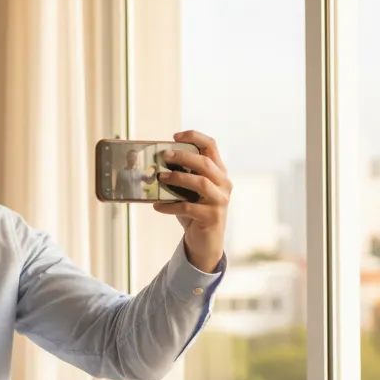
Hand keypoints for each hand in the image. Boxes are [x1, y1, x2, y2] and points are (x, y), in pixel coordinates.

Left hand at [153, 130, 230, 271]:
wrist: (205, 242)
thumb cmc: (194, 212)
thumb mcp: (189, 191)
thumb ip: (181, 176)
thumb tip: (155, 164)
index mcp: (219, 172)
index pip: (211, 146)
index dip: (194, 137)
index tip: (175, 136)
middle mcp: (224, 184)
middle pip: (205, 162)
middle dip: (183, 156)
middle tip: (164, 155)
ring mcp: (220, 200)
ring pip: (200, 182)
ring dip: (178, 177)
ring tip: (160, 178)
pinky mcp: (212, 217)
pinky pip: (188, 208)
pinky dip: (170, 206)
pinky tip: (157, 206)